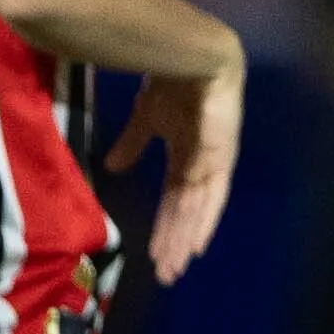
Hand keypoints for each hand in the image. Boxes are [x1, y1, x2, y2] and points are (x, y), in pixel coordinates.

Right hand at [109, 46, 245, 280]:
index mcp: (184, 158)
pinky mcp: (221, 160)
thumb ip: (132, 145)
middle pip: (185, 215)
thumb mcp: (144, 119)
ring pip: (196, 213)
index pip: (173, 202)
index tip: (152, 254)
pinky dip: (205, 222)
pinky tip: (196, 246)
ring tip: (173, 268)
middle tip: (164, 275)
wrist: (193, 57)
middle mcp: (200, 167)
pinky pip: (213, 199)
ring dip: (184, 241)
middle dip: (173, 244)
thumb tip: (112, 167)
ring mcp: (212, 165)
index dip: (164, 227)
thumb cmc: (170, 83)